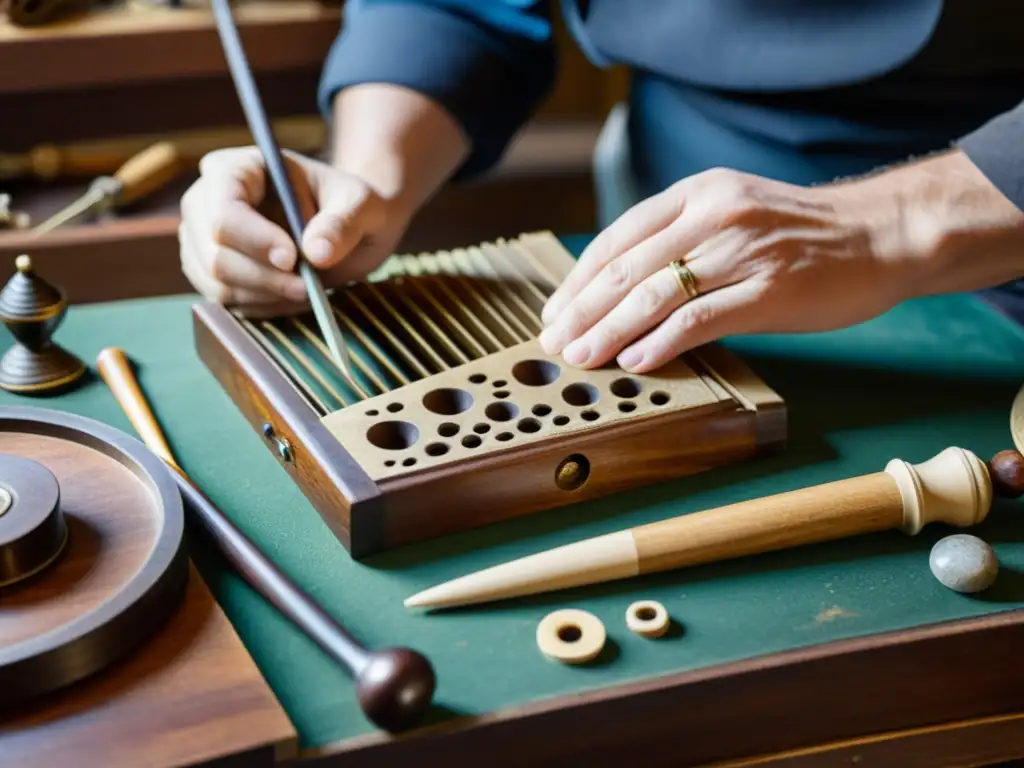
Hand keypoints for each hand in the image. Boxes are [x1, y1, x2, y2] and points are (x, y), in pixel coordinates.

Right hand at [179, 147, 410, 315]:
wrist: (350, 227)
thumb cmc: (350, 205)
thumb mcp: (360, 204)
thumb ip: (342, 223)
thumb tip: (316, 253)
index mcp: (235, 169)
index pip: (225, 210)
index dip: (254, 239)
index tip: (292, 258)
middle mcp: (207, 203)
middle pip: (215, 253)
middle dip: (264, 277)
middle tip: (308, 286)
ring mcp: (203, 241)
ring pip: (217, 284)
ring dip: (267, 295)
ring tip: (307, 289)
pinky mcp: (212, 275)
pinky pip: (227, 303)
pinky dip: (264, 306)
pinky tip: (294, 295)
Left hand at [539, 153, 1023, 373]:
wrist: (879, 234)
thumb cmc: (800, 233)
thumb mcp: (733, 212)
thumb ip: (680, 238)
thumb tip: (620, 286)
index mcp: (698, 194)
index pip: (619, 237)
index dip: (580, 278)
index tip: (556, 310)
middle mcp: (714, 216)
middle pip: (628, 268)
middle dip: (582, 310)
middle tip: (553, 342)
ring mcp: (742, 252)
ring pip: (654, 295)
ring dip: (608, 331)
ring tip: (580, 357)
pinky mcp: (769, 291)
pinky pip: (699, 319)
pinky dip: (659, 342)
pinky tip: (634, 362)